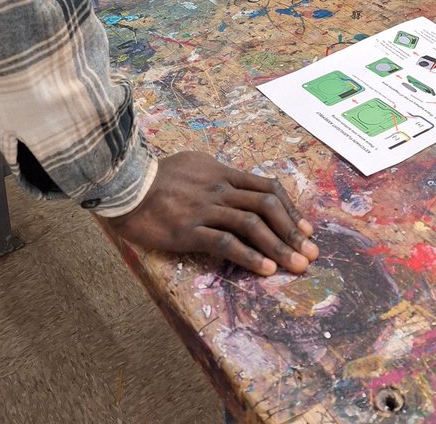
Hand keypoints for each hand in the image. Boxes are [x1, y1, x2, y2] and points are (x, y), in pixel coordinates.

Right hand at [108, 151, 318, 275]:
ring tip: (297, 266)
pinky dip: (250, 256)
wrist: (125, 185)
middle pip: (267, 206)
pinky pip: (226, 243)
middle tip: (311, 253)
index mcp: (223, 173)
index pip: (267, 188)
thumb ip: (218, 176)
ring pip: (252, 224)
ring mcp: (205, 209)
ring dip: (280, 246)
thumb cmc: (157, 177)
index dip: (291, 209)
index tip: (305, 228)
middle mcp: (220, 189)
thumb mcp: (194, 166)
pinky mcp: (189, 230)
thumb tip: (238, 187)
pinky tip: (265, 269)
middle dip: (293, 231)